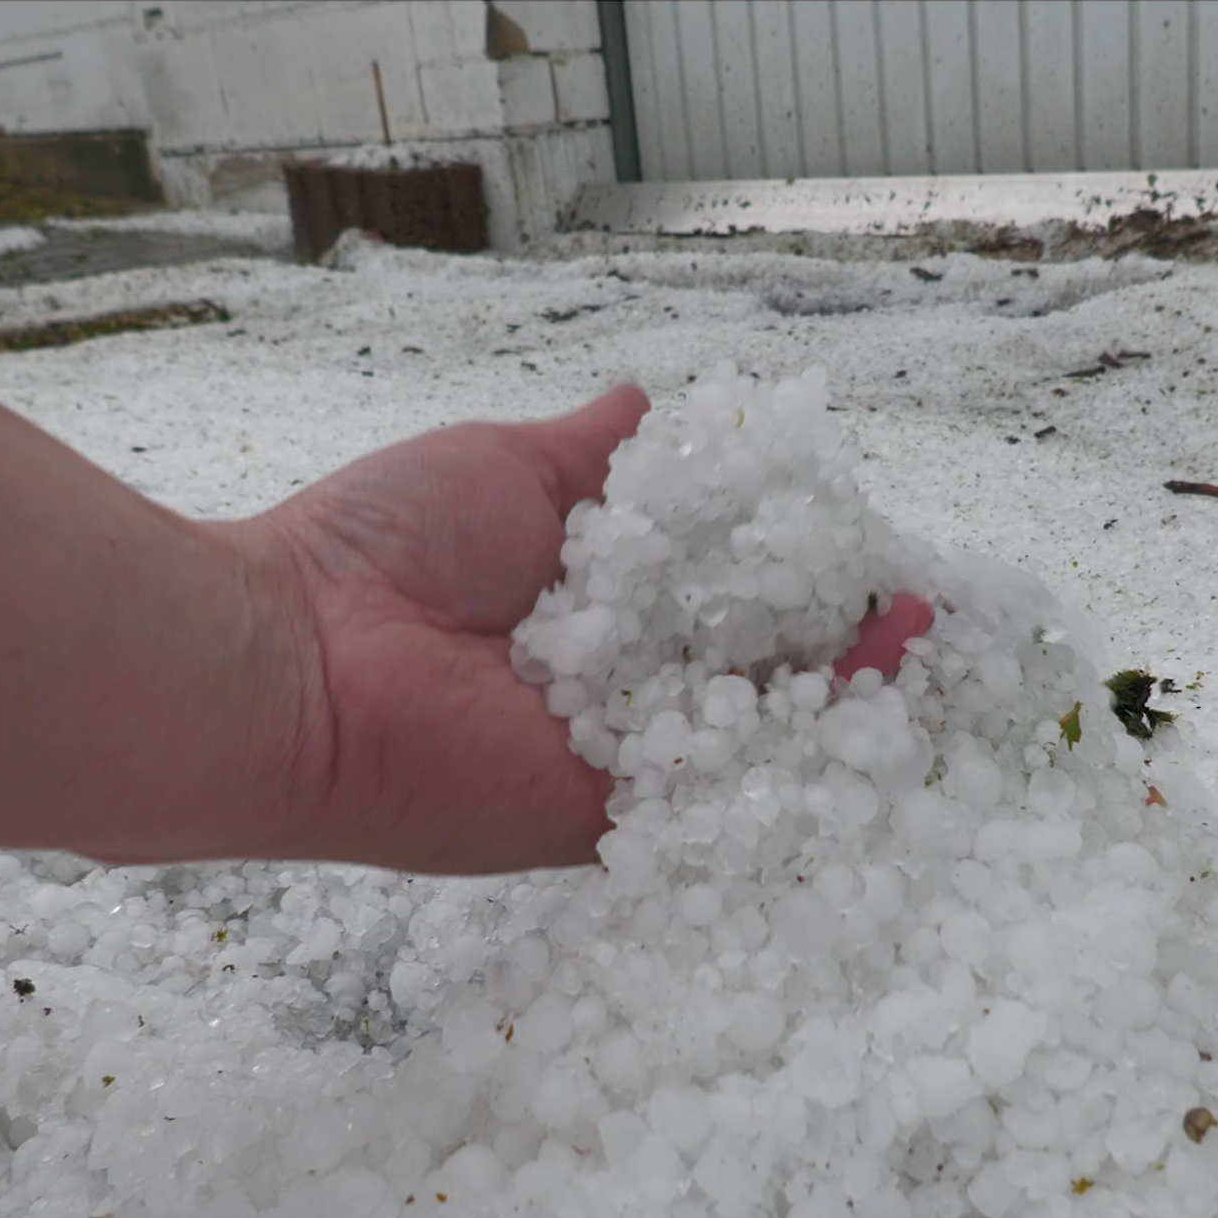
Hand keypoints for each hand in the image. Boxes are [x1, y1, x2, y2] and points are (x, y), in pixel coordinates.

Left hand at [247, 385, 932, 876]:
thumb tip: (653, 404)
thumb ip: (596, 453)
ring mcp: (613, 752)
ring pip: (747, 719)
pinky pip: (719, 783)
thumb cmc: (382, 547)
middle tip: (904, 589)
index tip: (839, 528)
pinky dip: (798, 742)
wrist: (301, 658)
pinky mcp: (613, 812)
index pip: (704, 582)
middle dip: (826, 622)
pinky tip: (872, 684)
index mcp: (585, 606)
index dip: (778, 557)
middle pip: (741, 653)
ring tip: (916, 628)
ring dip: (837, 678)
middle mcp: (608, 682)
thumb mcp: (509, 468)